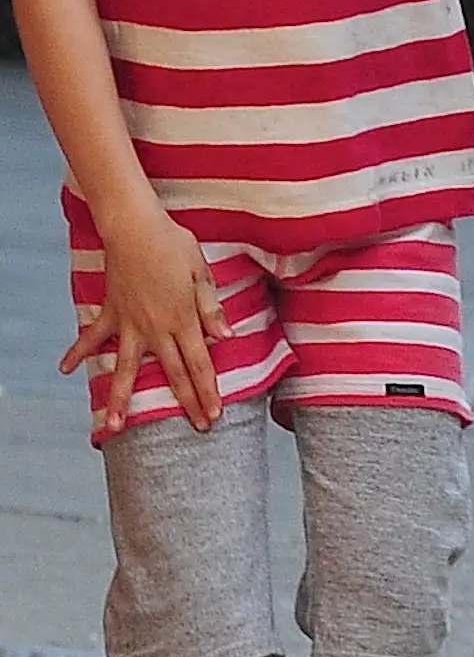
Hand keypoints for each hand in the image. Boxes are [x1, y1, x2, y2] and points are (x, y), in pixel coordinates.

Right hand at [64, 199, 226, 434]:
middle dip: (186, 402)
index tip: (213, 414)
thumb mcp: (202, 273)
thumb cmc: (174, 245)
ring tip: (113, 427)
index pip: (199, 364)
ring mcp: (130, 323)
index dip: (207, 391)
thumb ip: (210, 308)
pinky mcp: (110, 312)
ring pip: (126, 368)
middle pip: (173, 373)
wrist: (135, 228)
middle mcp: (156, 328)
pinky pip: (93, 336)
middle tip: (196, 428)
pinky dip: (78, 351)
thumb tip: (225, 337)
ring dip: (119, 398)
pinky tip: (65, 369)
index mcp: (183, 320)